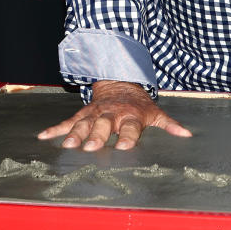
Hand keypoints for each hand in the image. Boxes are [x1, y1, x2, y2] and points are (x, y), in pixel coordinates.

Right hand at [36, 80, 191, 150]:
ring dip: (75, 134)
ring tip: (68, 145)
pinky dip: (55, 129)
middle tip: (92, 147)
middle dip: (98, 136)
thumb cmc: (139, 105)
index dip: (128, 136)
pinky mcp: (82, 114)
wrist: (120, 82)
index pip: (130, 128)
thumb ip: (170, 125)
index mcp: (131, 116)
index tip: (124, 147)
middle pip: (104, 126)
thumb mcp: (156, 112)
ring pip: (84, 124)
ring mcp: (95, 114)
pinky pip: (67, 121)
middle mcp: (111, 115)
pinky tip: (43, 137)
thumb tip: (188, 135)